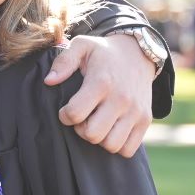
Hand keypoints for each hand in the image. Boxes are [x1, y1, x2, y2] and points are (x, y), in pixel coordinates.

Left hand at [45, 33, 154, 157]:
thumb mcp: (82, 46)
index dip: (65, 115)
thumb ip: (64, 61)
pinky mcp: (145, 120)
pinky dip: (117, 145)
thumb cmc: (104, 53)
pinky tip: (111, 130)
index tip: (66, 110)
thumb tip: (49, 81)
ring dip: (99, 139)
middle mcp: (121, 99)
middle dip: (81, 130)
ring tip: (97, 123)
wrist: (138, 53)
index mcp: (101, 82)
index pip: (75, 113)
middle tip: (82, 118)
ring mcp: (135, 112)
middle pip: (92, 134)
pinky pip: (128, 149)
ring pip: (111, 145)